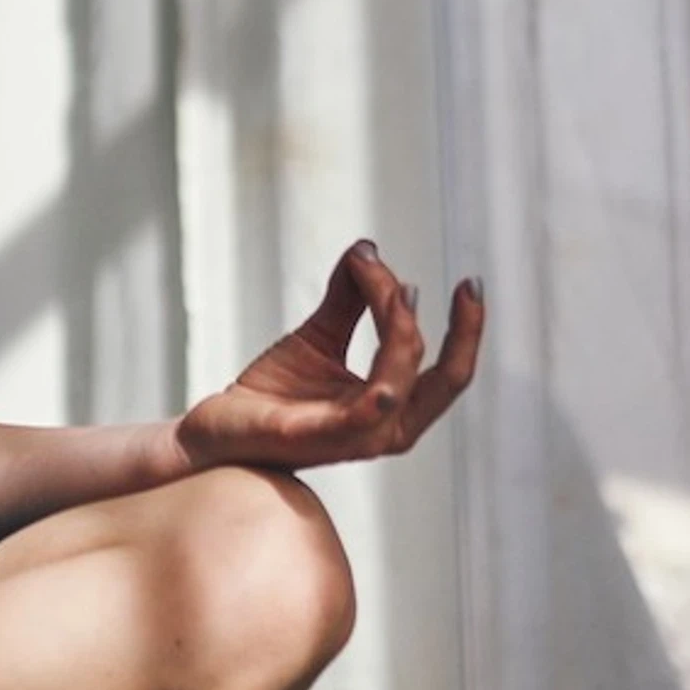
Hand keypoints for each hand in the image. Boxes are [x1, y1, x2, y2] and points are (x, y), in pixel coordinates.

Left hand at [177, 241, 483, 471]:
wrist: (219, 429)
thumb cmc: (273, 393)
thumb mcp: (318, 337)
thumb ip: (348, 299)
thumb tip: (368, 251)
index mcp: (392, 409)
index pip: (448, 373)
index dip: (468, 331)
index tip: (469, 284)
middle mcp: (385, 429)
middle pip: (446, 383)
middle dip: (463, 332)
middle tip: (464, 285)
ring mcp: (355, 438)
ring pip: (400, 378)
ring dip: (397, 321)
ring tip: (379, 277)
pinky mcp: (319, 436)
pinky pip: (367, 405)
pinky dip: (382, 365)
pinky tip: (390, 316)